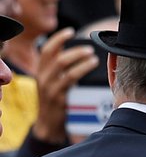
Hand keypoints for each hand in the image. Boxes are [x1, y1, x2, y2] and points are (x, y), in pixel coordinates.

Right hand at [33, 28, 99, 144]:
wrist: (49, 125)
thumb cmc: (55, 102)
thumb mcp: (53, 83)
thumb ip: (59, 68)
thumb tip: (75, 51)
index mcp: (40, 71)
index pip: (46, 49)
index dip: (58, 38)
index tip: (71, 31)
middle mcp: (42, 77)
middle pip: (57, 56)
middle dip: (74, 50)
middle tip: (90, 48)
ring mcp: (49, 87)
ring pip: (63, 67)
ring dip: (80, 60)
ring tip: (94, 58)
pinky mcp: (58, 97)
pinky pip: (69, 80)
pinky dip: (81, 71)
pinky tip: (91, 68)